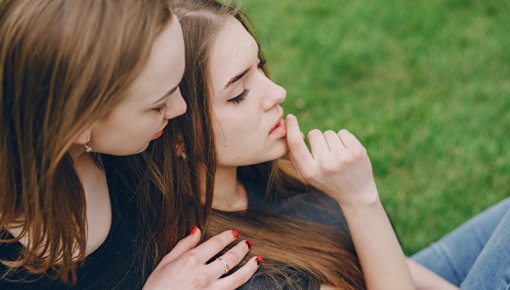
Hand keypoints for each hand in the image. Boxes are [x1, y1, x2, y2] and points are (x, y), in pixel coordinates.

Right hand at [143, 228, 259, 289]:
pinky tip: (247, 278)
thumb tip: (197, 229)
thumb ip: (183, 245)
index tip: (234, 234)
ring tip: (257, 260)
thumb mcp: (165, 262)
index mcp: (191, 260)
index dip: (228, 236)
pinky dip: (242, 283)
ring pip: (238, 277)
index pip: (217, 243)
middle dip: (242, 249)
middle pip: (231, 258)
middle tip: (247, 244)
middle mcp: (204, 274)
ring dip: (250, 267)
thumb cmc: (157, 287)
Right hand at [285, 114, 378, 207]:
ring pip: (328, 133)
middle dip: (317, 139)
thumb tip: (289, 132)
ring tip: (337, 156)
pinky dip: (343, 139)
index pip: (295, 144)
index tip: (290, 117)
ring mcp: (342, 158)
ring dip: (331, 141)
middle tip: (325, 154)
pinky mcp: (357, 151)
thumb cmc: (327, 181)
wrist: (356, 194)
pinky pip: (343, 132)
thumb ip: (295, 157)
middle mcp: (325, 164)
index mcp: (309, 172)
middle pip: (314, 133)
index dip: (291, 127)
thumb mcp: (307, 175)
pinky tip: (346, 153)